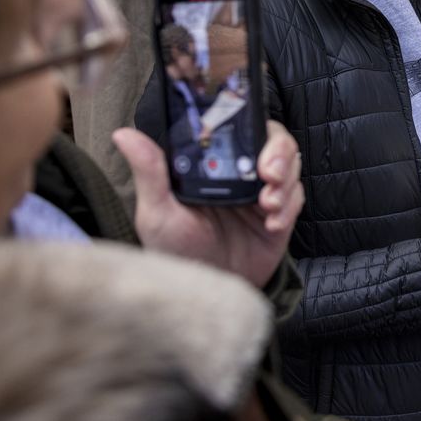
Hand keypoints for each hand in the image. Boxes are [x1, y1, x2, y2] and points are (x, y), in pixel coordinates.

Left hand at [113, 120, 303, 288]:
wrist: (205, 293)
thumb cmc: (175, 252)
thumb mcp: (156, 213)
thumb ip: (149, 172)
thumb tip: (124, 135)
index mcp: (213, 164)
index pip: (241, 128)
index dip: (253, 129)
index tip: (252, 147)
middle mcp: (240, 173)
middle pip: (275, 141)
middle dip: (279, 154)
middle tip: (270, 175)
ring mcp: (261, 192)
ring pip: (291, 165)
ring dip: (286, 182)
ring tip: (268, 205)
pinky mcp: (281, 214)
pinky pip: (296, 197)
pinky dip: (289, 207)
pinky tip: (272, 224)